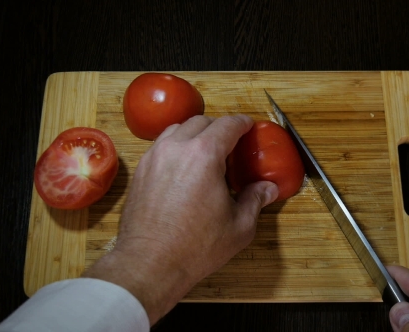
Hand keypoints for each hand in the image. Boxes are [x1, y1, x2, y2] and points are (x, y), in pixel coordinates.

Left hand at [82, 115, 277, 324]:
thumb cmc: (194, 247)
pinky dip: (176, 147)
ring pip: (177, 130)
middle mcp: (176, 148)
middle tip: (230, 145)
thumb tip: (267, 189)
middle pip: (200, 121)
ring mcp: (154, 157)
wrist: (149, 264)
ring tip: (205, 154)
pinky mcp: (141, 171)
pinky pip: (161, 146)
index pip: (227, 125)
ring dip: (194, 134)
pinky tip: (184, 168)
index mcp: (204, 156)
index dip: (242, 123)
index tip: (248, 127)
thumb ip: (255, 200)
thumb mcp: (238, 226)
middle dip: (218, 128)